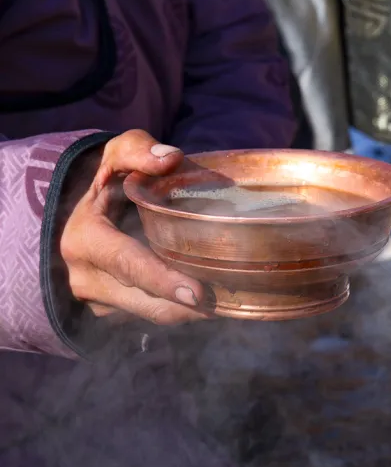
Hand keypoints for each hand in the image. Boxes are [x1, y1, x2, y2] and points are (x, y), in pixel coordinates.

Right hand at [60, 129, 211, 324]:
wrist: (93, 210)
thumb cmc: (114, 179)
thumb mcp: (119, 154)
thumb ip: (138, 149)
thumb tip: (169, 159)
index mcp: (85, 239)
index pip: (128, 264)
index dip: (163, 280)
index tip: (198, 292)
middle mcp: (85, 277)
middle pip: (147, 301)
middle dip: (188, 306)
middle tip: (229, 300)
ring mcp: (98, 301)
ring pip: (153, 315)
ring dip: (190, 312)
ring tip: (227, 300)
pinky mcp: (113, 313)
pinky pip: (152, 317)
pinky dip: (182, 310)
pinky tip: (209, 300)